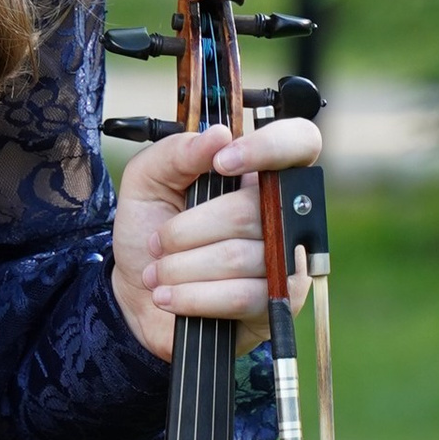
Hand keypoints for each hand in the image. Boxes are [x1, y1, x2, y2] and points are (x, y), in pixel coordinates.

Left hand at [111, 113, 321, 361]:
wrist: (138, 296)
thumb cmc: (151, 230)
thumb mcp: (147, 181)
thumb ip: (176, 152)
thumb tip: (217, 136)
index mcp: (260, 174)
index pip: (300, 142)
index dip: (268, 147)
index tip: (221, 163)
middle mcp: (283, 214)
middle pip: (251, 210)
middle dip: (188, 230)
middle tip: (157, 242)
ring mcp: (287, 259)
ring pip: (240, 257)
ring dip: (182, 267)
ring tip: (157, 273)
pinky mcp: (278, 303)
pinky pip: (243, 296)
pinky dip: (194, 297)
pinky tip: (167, 296)